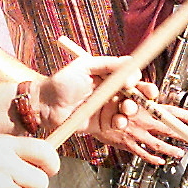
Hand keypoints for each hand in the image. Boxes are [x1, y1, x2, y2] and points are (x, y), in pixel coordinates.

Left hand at [47, 42, 187, 163]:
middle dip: (143, 98)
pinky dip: (122, 124)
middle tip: (141, 100)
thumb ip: (108, 64)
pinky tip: (117, 122)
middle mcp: (111, 92)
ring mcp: (108, 108)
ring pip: (130, 111)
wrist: (44, 105)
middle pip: (137, 95)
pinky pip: (119, 124)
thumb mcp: (84, 67)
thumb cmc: (60, 83)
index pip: (132, 77)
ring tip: (124, 112)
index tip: (138, 85)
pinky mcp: (103, 124)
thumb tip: (130, 63)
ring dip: (131, 112)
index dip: (140, 81)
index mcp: (109, 76)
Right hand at [105, 86, 187, 164]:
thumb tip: (153, 95)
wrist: (90, 113)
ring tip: (179, 153)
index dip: (183, 115)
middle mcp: (142, 120)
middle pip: (167, 128)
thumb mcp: (126, 94)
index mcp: (144, 106)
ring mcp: (136, 132)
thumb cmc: (107, 102)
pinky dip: (152, 158)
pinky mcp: (127, 143)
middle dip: (181, 134)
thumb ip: (141, 97)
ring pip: (158, 144)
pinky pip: (142, 153)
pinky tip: (160, 161)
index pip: (168, 110)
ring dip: (170, 150)